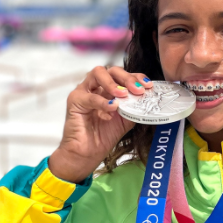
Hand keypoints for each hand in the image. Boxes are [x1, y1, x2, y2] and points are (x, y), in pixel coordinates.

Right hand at [49, 66, 152, 182]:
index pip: (123, 75)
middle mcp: (97, 86)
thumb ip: (135, 106)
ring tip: (123, 95)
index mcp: (109, 89)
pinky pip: (90, 96)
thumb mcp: (126, 119)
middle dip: (127, 78)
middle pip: (112, 70)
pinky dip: (102, 102)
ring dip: (113, 83)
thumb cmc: (104, 135)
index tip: (148, 85)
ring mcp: (84, 91)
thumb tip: (148, 97)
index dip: (136, 77)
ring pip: (98, 73)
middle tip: (138, 89)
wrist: (88, 153)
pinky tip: (112, 109)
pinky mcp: (74, 100)